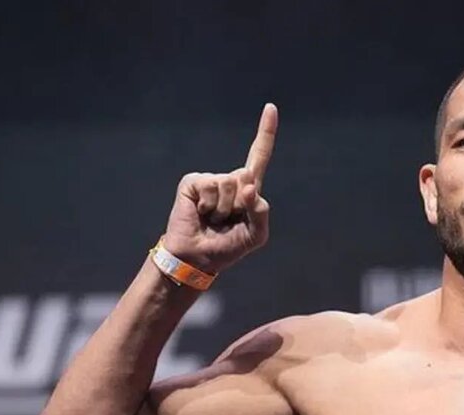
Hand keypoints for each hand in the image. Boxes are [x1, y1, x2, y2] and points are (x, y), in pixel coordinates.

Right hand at [161, 103, 278, 273]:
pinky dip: (210, 205)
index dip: (266, 133)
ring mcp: (210, 180)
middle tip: (228, 220)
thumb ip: (261, 211)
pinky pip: (211, 187)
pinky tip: (202, 214)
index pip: (259, 156)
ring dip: (225, 209)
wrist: (199, 258)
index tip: (270, 107)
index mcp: (247, 189)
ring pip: (230, 183)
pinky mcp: (193, 182)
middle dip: (242, 204)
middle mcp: (229, 180)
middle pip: (248, 177)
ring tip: (215, 219)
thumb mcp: (256, 235)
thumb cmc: (228, 246)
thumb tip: (249, 186)